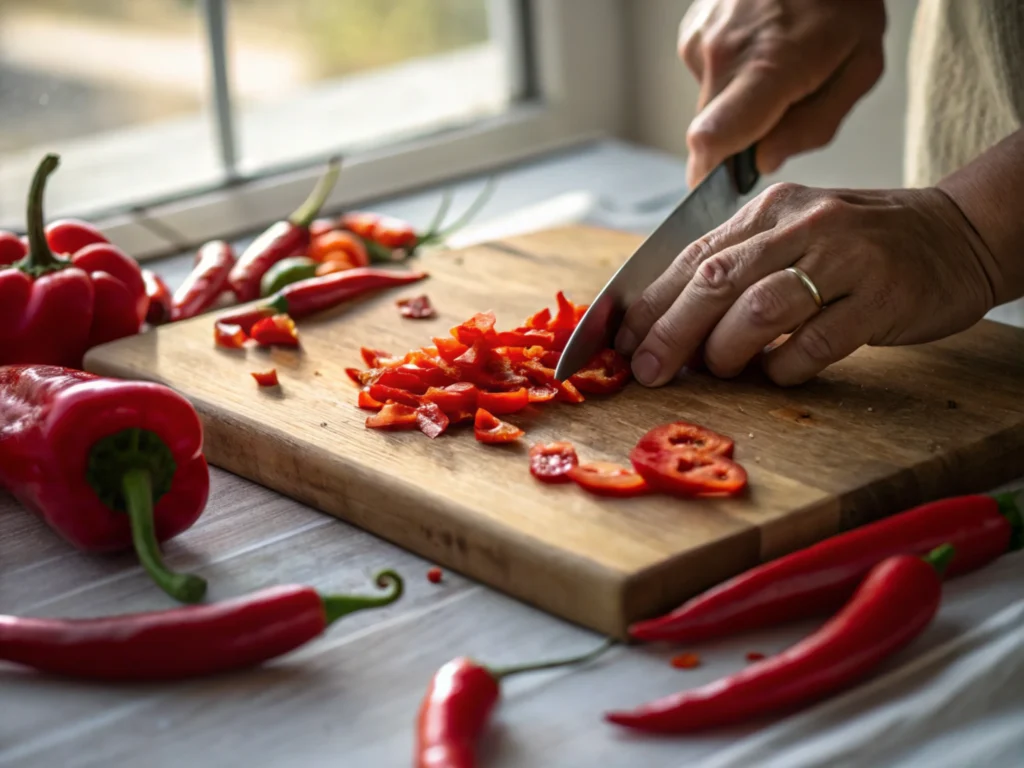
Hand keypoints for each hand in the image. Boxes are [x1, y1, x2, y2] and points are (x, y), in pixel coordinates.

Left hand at [614, 182, 996, 386]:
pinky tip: (778, 373)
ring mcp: (845, 257)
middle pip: (715, 280)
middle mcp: (802, 224)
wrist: (960, 233)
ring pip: (760, 307)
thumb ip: (738, 270)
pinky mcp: (883, 295)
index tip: (617, 343)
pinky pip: (818, 340)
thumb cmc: (861, 246)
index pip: (691, 256)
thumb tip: (668, 328)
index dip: (648, 304)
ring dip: (726, 350)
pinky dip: (787, 366)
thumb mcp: (793, 237)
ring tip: (718, 371)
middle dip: (669, 332)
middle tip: (646, 371)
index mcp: (769, 210)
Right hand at [679, 0, 886, 187]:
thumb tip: (764, 161)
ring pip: (709, 106)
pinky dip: (730, 75)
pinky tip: (757, 47)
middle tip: (780, 109)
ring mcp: (701, 39)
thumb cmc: (845, 2)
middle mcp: (724, 52)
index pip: (713, 140)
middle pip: (710, 133)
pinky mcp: (690, 32)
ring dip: (738, 103)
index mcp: (769, 66)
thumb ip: (815, 125)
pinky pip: (705, 77)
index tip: (720, 188)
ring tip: (774, 65)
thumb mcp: (861, 66)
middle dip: (740, 138)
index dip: (709, 175)